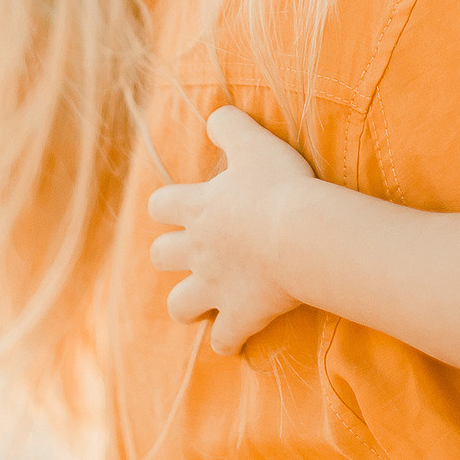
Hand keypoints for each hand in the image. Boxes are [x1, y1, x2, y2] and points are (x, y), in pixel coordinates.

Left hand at [146, 105, 318, 353]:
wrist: (299, 236)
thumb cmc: (279, 186)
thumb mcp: (255, 143)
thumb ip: (230, 125)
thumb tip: (215, 117)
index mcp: (198, 208)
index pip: (160, 205)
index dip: (168, 205)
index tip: (182, 207)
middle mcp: (197, 250)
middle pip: (160, 256)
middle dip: (170, 256)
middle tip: (195, 253)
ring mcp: (215, 287)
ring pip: (179, 305)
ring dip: (188, 305)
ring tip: (204, 303)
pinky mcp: (239, 315)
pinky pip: (224, 341)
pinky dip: (228, 342)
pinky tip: (237, 339)